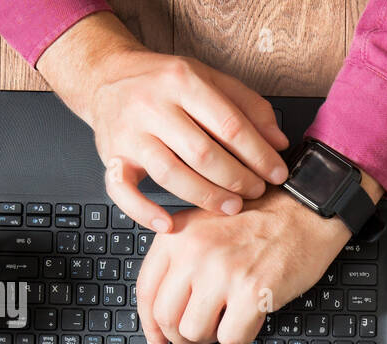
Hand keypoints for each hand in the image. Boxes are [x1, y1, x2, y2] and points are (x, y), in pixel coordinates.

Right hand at [37, 13, 289, 230]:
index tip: (277, 173)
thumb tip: (279, 142)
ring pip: (170, 174)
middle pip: (202, 153)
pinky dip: (144, 212)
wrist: (107, 76)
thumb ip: (248, 106)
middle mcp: (152, 105)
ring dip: (206, 197)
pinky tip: (169, 224)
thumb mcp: (209, 78)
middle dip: (237, 179)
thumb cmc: (163, 82)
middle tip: (256, 192)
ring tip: (231, 207)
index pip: (229, 124)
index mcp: (182, 81)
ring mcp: (129, 133)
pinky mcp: (111, 156)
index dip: (259, 154)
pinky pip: (122, 190)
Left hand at [135, 189, 353, 343]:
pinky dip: (241, 335)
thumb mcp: (206, 224)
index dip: (150, 325)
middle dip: (181, 338)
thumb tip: (164, 314)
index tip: (158, 341)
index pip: (146, 290)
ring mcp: (222, 272)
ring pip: (194, 331)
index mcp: (177, 235)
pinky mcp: (252, 292)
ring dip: (210, 338)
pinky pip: (232, 337)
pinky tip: (250, 317)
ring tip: (225, 324)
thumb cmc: (263, 217)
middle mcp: (194, 252)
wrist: (305, 208)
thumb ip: (181, 260)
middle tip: (196, 342)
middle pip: (166, 317)